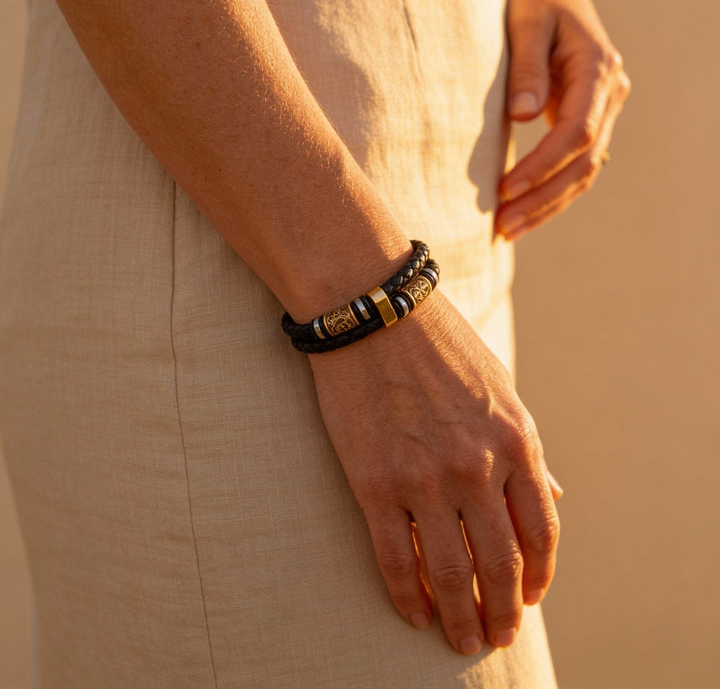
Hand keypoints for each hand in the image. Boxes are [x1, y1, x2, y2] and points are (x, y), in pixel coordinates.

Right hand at [309, 292, 560, 653]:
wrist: (374, 312)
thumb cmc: (440, 345)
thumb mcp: (500, 389)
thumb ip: (525, 447)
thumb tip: (554, 493)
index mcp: (516, 440)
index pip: (541, 532)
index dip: (540, 576)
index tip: (531, 598)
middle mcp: (478, 466)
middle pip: (502, 564)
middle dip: (504, 610)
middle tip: (497, 636)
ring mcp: (426, 479)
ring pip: (451, 573)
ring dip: (460, 616)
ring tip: (461, 639)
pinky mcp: (375, 484)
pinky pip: (396, 560)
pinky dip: (408, 597)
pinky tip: (414, 613)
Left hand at [496, 0, 630, 240]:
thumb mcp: (525, 23)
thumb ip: (526, 68)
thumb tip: (524, 116)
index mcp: (598, 68)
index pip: (577, 133)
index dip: (543, 166)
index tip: (505, 188)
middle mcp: (609, 93)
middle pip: (584, 162)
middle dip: (543, 198)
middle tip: (502, 225)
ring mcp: (602, 108)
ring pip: (584, 171)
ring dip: (547, 204)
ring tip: (507, 230)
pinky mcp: (586, 118)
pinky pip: (575, 165)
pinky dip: (551, 192)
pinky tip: (522, 214)